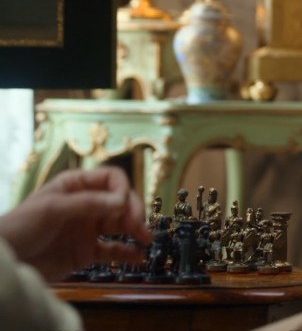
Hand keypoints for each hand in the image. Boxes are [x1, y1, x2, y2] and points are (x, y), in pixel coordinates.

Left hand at [0, 167, 151, 280]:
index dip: (121, 190)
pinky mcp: (86, 252)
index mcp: (75, 186)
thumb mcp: (52, 209)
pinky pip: (112, 250)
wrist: (6, 263)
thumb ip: (88, 203)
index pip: (110, 180)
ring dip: (135, 230)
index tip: (124, 206)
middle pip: (120, 202)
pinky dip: (126, 252)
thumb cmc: (19, 227)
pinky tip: (137, 256)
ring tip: (146, 239)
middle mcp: (85, 205)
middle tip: (139, 226)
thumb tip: (122, 200)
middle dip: (132, 211)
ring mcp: (87, 229)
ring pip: (120, 225)